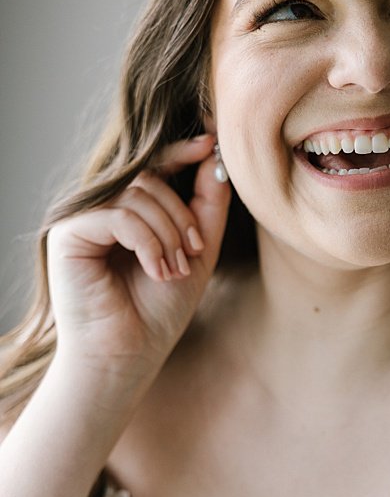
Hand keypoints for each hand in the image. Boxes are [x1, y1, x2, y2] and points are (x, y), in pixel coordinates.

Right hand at [46, 135, 229, 393]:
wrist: (129, 353)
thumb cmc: (159, 307)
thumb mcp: (198, 249)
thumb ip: (207, 204)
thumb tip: (215, 155)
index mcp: (129, 209)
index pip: (155, 164)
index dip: (182, 151)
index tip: (211, 143)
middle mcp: (101, 208)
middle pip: (151, 177)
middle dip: (183, 215)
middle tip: (193, 252)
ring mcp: (82, 218)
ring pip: (139, 194)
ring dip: (169, 233)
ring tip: (173, 270)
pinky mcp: (68, 233)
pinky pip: (120, 215)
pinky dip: (148, 242)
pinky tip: (156, 270)